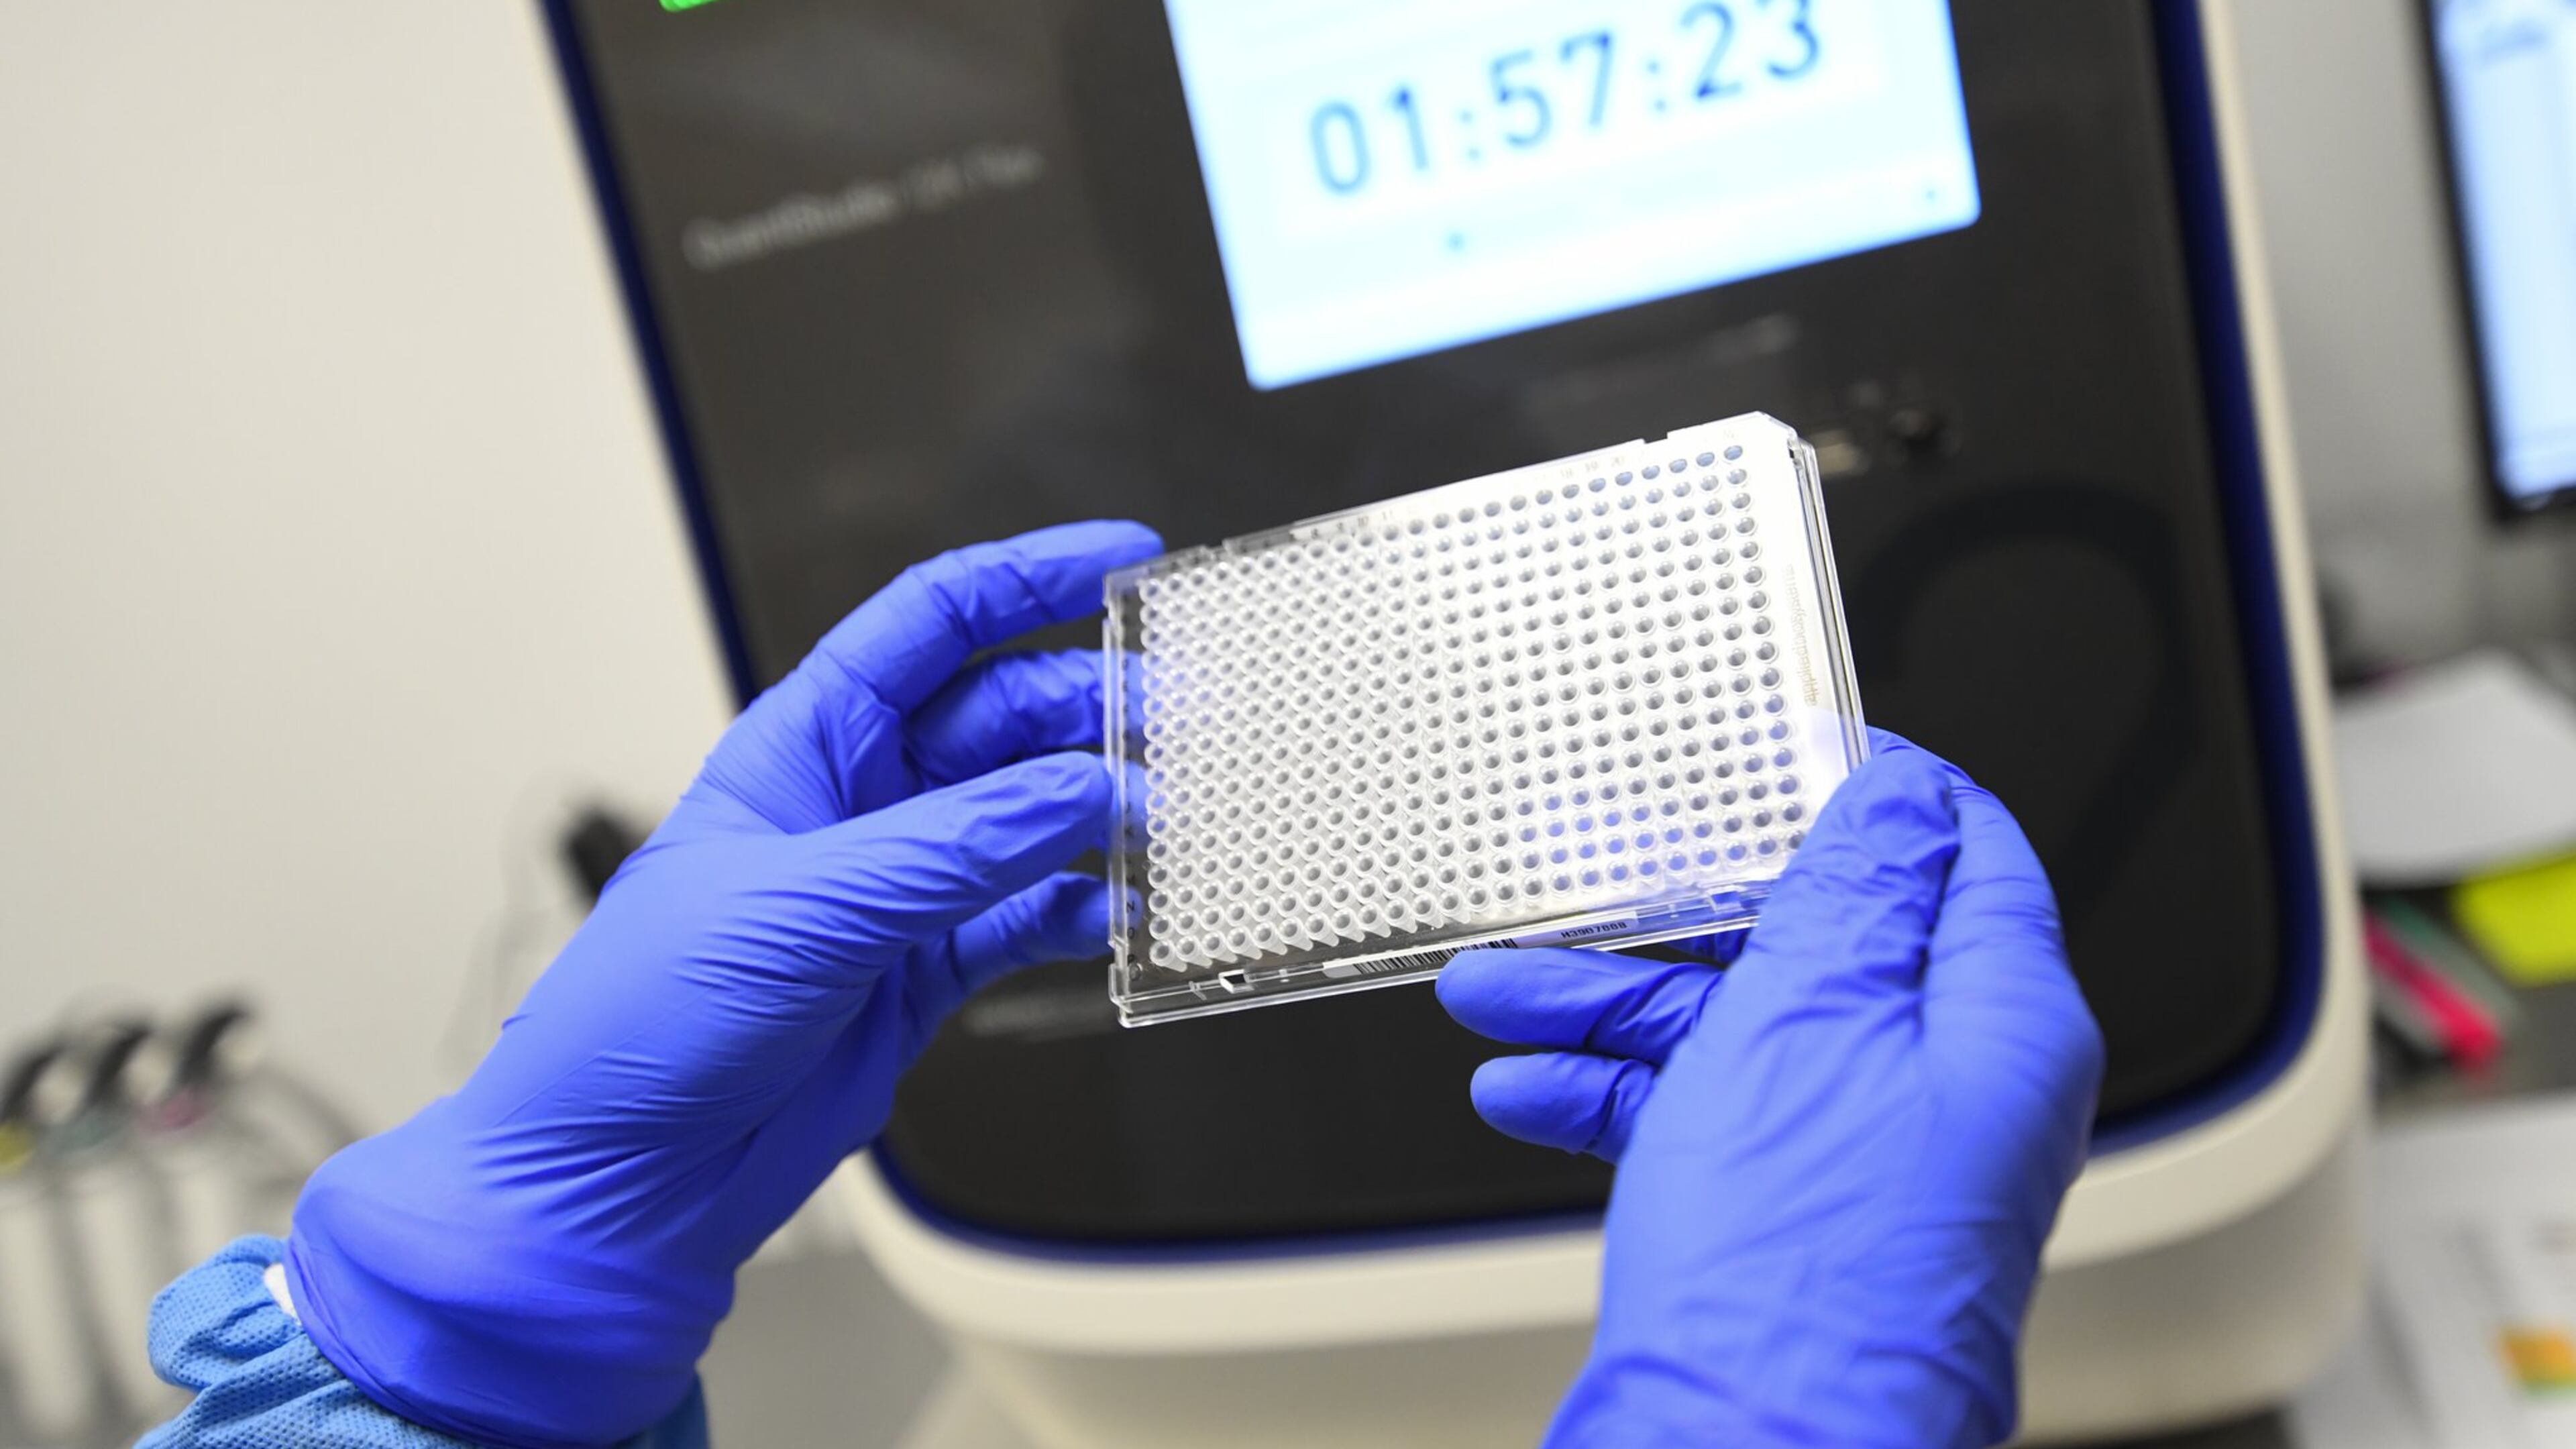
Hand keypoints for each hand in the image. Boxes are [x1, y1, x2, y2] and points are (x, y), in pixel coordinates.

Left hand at [285, 522, 1160, 1448]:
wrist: (618, 1177)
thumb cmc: (648, 1018)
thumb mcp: (807, 904)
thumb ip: (957, 847)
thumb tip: (1086, 793)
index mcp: (805, 742)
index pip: (932, 621)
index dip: (1029, 578)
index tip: (1125, 562)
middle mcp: (858, 801)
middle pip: (1001, 716)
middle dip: (1089, 710)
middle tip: (1177, 722)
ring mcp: (896, 888)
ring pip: (1028, 817)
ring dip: (1100, 812)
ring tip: (1169, 819)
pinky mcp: (921, 974)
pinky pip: (1026, 919)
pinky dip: (1082, 912)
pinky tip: (1126, 914)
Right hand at [1438, 732, 2103, 1448]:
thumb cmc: (1801, 1273)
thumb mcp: (1815, 1021)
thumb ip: (1858, 890)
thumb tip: (1902, 789)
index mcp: (1998, 1027)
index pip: (1961, 858)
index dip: (1869, 791)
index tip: (1778, 746)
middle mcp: (1944, 1092)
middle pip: (1815, 944)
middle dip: (1676, 906)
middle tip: (1585, 862)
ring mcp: (1862, 1161)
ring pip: (1733, 1030)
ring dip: (1605, 1001)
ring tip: (1491, 990)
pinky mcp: (1786, 1219)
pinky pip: (1698, 1118)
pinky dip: (1607, 1093)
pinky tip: (1524, 1089)